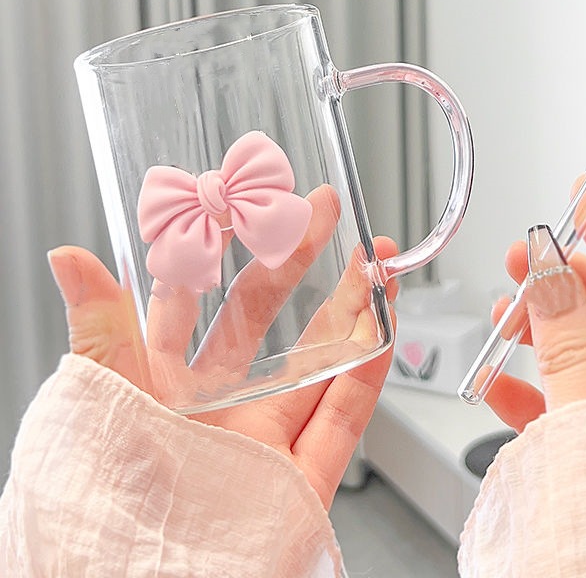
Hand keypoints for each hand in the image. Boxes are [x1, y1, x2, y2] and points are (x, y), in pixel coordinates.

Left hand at [47, 183, 397, 509]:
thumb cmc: (106, 507)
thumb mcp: (103, 401)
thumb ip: (100, 327)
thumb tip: (69, 255)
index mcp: (159, 387)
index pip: (192, 303)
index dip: (221, 253)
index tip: (247, 210)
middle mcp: (213, 410)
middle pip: (265, 323)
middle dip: (297, 264)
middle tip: (323, 214)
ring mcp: (261, 443)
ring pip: (315, 365)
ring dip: (349, 311)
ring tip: (374, 264)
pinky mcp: (299, 481)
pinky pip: (341, 420)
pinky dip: (367, 376)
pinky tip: (385, 332)